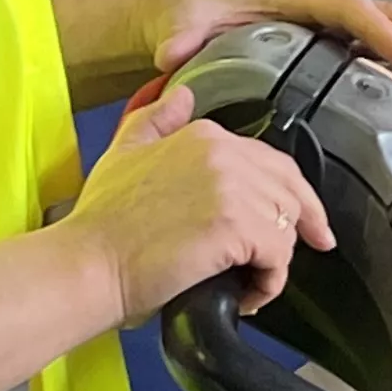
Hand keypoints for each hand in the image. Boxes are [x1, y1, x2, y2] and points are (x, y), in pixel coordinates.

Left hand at [61, 0, 391, 96]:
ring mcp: (331, 28)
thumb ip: (180, 36)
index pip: (344, 7)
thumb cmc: (184, 24)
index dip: (374, 28)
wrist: (179, 28)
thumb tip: (176, 50)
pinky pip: (383, 55)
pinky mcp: (334, 49)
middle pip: (387, 15)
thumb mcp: (178, 27)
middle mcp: (320, 7)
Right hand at [67, 81, 334, 327]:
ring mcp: (233, 189)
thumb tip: (181, 95)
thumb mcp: (125, 152)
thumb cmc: (101, 223)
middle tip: (297, 253)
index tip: (303, 218)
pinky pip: (277, 258)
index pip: (272, 162)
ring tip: (248, 282)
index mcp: (206, 136)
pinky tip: (245, 295)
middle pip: (289, 190)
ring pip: (286, 227)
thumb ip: (157, 119)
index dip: (290, 192)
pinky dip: (268, 283)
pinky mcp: (236, 228)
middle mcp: (226, 154)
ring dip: (273, 262)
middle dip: (302, 224)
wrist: (88, 263)